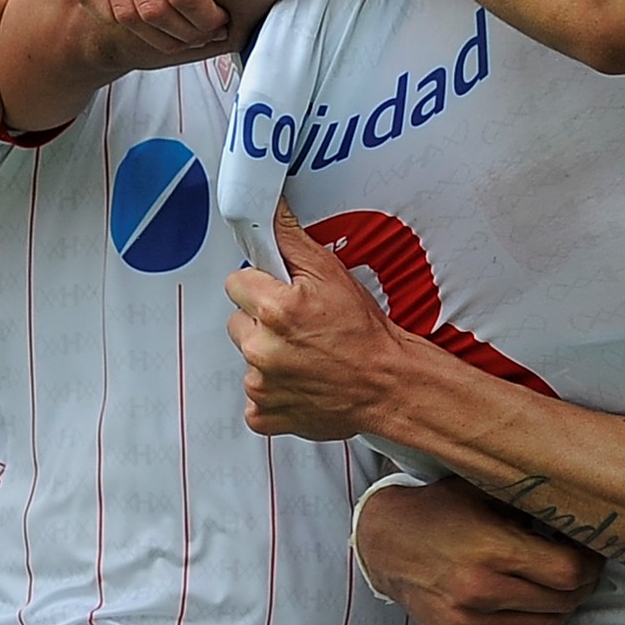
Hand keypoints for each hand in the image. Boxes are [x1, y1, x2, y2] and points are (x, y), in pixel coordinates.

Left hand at [227, 209, 425, 440]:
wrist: (388, 386)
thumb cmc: (365, 334)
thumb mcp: (332, 273)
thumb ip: (289, 239)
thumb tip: (269, 211)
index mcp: (274, 309)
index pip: (236, 282)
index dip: (261, 285)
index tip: (280, 293)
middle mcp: (261, 348)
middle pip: (237, 320)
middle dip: (261, 319)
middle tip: (298, 324)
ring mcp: (260, 384)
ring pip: (247, 356)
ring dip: (269, 354)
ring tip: (305, 353)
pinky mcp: (264, 413)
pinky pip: (254, 395)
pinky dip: (274, 390)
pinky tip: (301, 380)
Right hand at [352, 480, 602, 624]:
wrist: (385, 543)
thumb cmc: (440, 510)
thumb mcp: (485, 491)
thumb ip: (531, 507)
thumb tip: (581, 512)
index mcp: (491, 549)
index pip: (568, 573)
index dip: (590, 563)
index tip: (592, 551)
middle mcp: (479, 592)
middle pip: (562, 602)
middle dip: (581, 584)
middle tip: (581, 567)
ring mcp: (466, 623)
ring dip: (562, 608)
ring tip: (559, 586)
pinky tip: (535, 606)